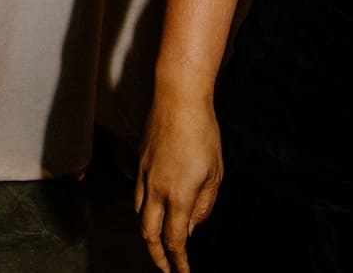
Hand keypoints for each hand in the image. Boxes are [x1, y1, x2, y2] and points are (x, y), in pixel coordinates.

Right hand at [134, 96, 221, 272]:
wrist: (178, 97)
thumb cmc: (202, 131)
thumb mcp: (215, 172)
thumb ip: (204, 204)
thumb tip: (193, 225)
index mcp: (178, 195)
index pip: (174, 240)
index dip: (178, 262)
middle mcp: (156, 188)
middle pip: (148, 233)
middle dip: (157, 255)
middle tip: (166, 267)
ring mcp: (144, 173)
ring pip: (139, 213)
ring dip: (148, 231)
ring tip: (159, 239)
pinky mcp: (140, 159)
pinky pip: (137, 191)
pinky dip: (144, 206)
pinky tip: (154, 205)